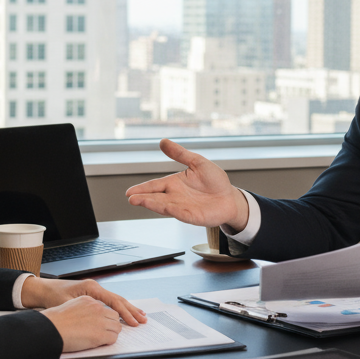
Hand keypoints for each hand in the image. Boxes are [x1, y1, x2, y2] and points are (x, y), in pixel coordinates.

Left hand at [20, 277, 147, 326]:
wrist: (43, 289)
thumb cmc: (53, 296)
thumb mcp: (67, 304)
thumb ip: (83, 311)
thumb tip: (99, 320)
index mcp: (92, 288)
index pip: (114, 301)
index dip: (125, 313)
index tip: (133, 322)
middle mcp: (95, 288)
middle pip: (118, 300)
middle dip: (132, 310)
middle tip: (143, 320)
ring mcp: (94, 291)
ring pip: (116, 300)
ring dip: (128, 309)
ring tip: (140, 316)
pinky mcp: (92, 295)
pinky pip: (109, 302)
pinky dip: (119, 308)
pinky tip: (124, 313)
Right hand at [39, 296, 124, 352]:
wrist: (51, 329)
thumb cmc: (55, 321)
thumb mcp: (70, 306)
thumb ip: (82, 310)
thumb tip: (88, 318)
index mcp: (89, 300)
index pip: (105, 307)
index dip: (105, 317)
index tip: (104, 322)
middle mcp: (97, 308)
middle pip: (114, 316)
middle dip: (111, 324)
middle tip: (105, 331)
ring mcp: (100, 321)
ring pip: (116, 327)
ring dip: (111, 333)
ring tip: (102, 338)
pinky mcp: (101, 334)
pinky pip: (113, 338)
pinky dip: (109, 341)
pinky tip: (100, 343)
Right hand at [125, 139, 249, 229]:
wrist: (230, 197)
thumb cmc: (215, 181)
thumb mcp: (197, 162)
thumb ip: (180, 154)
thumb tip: (163, 141)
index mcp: (174, 183)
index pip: (155, 185)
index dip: (142, 188)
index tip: (129, 192)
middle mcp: (175, 196)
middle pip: (155, 197)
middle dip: (143, 198)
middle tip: (131, 198)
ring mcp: (183, 207)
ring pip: (164, 206)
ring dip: (152, 204)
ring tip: (139, 201)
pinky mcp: (192, 216)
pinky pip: (180, 213)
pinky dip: (171, 210)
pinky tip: (164, 207)